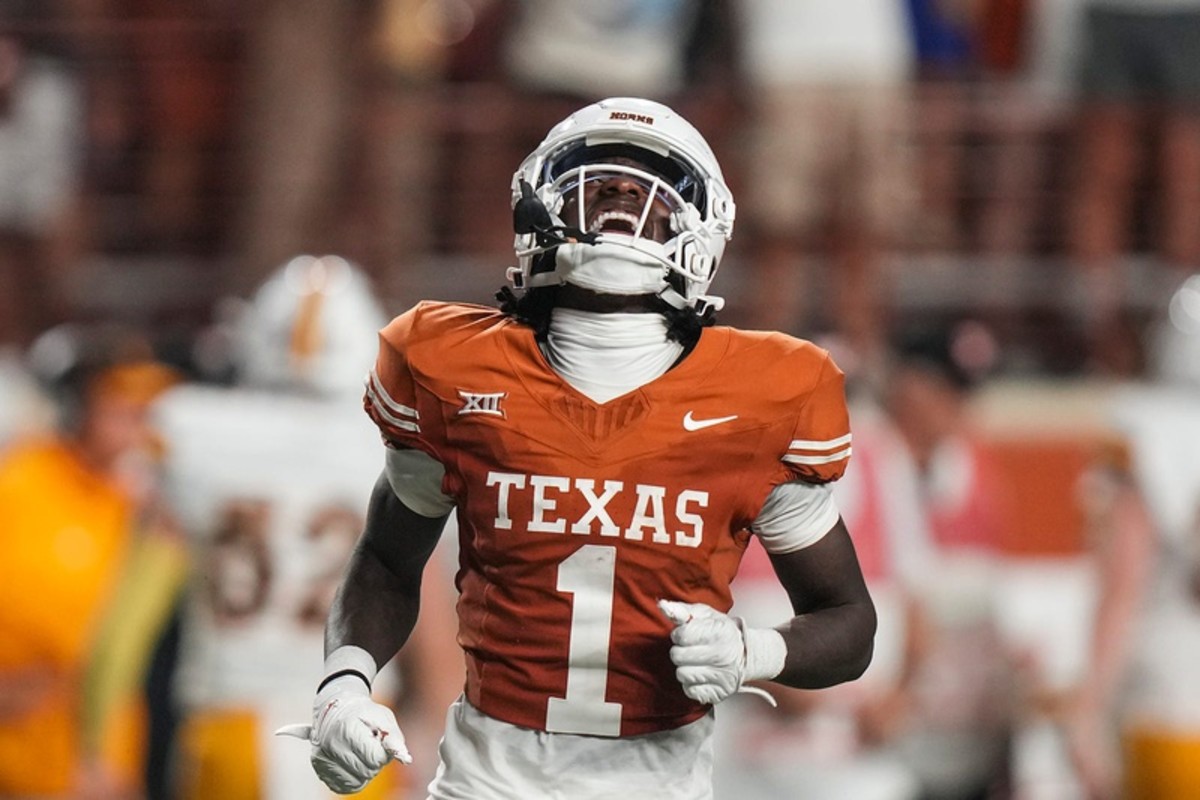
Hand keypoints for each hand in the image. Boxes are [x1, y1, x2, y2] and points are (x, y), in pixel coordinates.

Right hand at [276, 676, 410, 793]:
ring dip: (364, 771)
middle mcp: (331, 744)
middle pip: (366, 771)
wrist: (337, 707)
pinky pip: (343, 786)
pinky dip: (353, 778)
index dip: (383, 753)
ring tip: (361, 753)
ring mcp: (322, 757)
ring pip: (356, 782)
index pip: (374, 757)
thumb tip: (404, 758)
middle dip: (374, 762)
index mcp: (347, 727)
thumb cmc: (363, 713)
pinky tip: (353, 762)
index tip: (380, 743)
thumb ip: (394, 738)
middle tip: (370, 746)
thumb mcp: (383, 717)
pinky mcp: (320, 768)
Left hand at [659, 599, 785, 705]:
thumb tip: (663, 606)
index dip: (679, 634)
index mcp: (719, 632)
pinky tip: (700, 674)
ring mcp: (721, 677)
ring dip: (683, 667)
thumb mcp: (705, 615)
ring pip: (681, 674)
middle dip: (679, 651)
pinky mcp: (718, 693)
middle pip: (678, 656)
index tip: (687, 634)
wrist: (745, 654)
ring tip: (695, 662)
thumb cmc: (720, 632)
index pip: (682, 635)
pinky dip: (690, 683)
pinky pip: (689, 690)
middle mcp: (722, 655)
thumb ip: (682, 610)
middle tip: (691, 648)